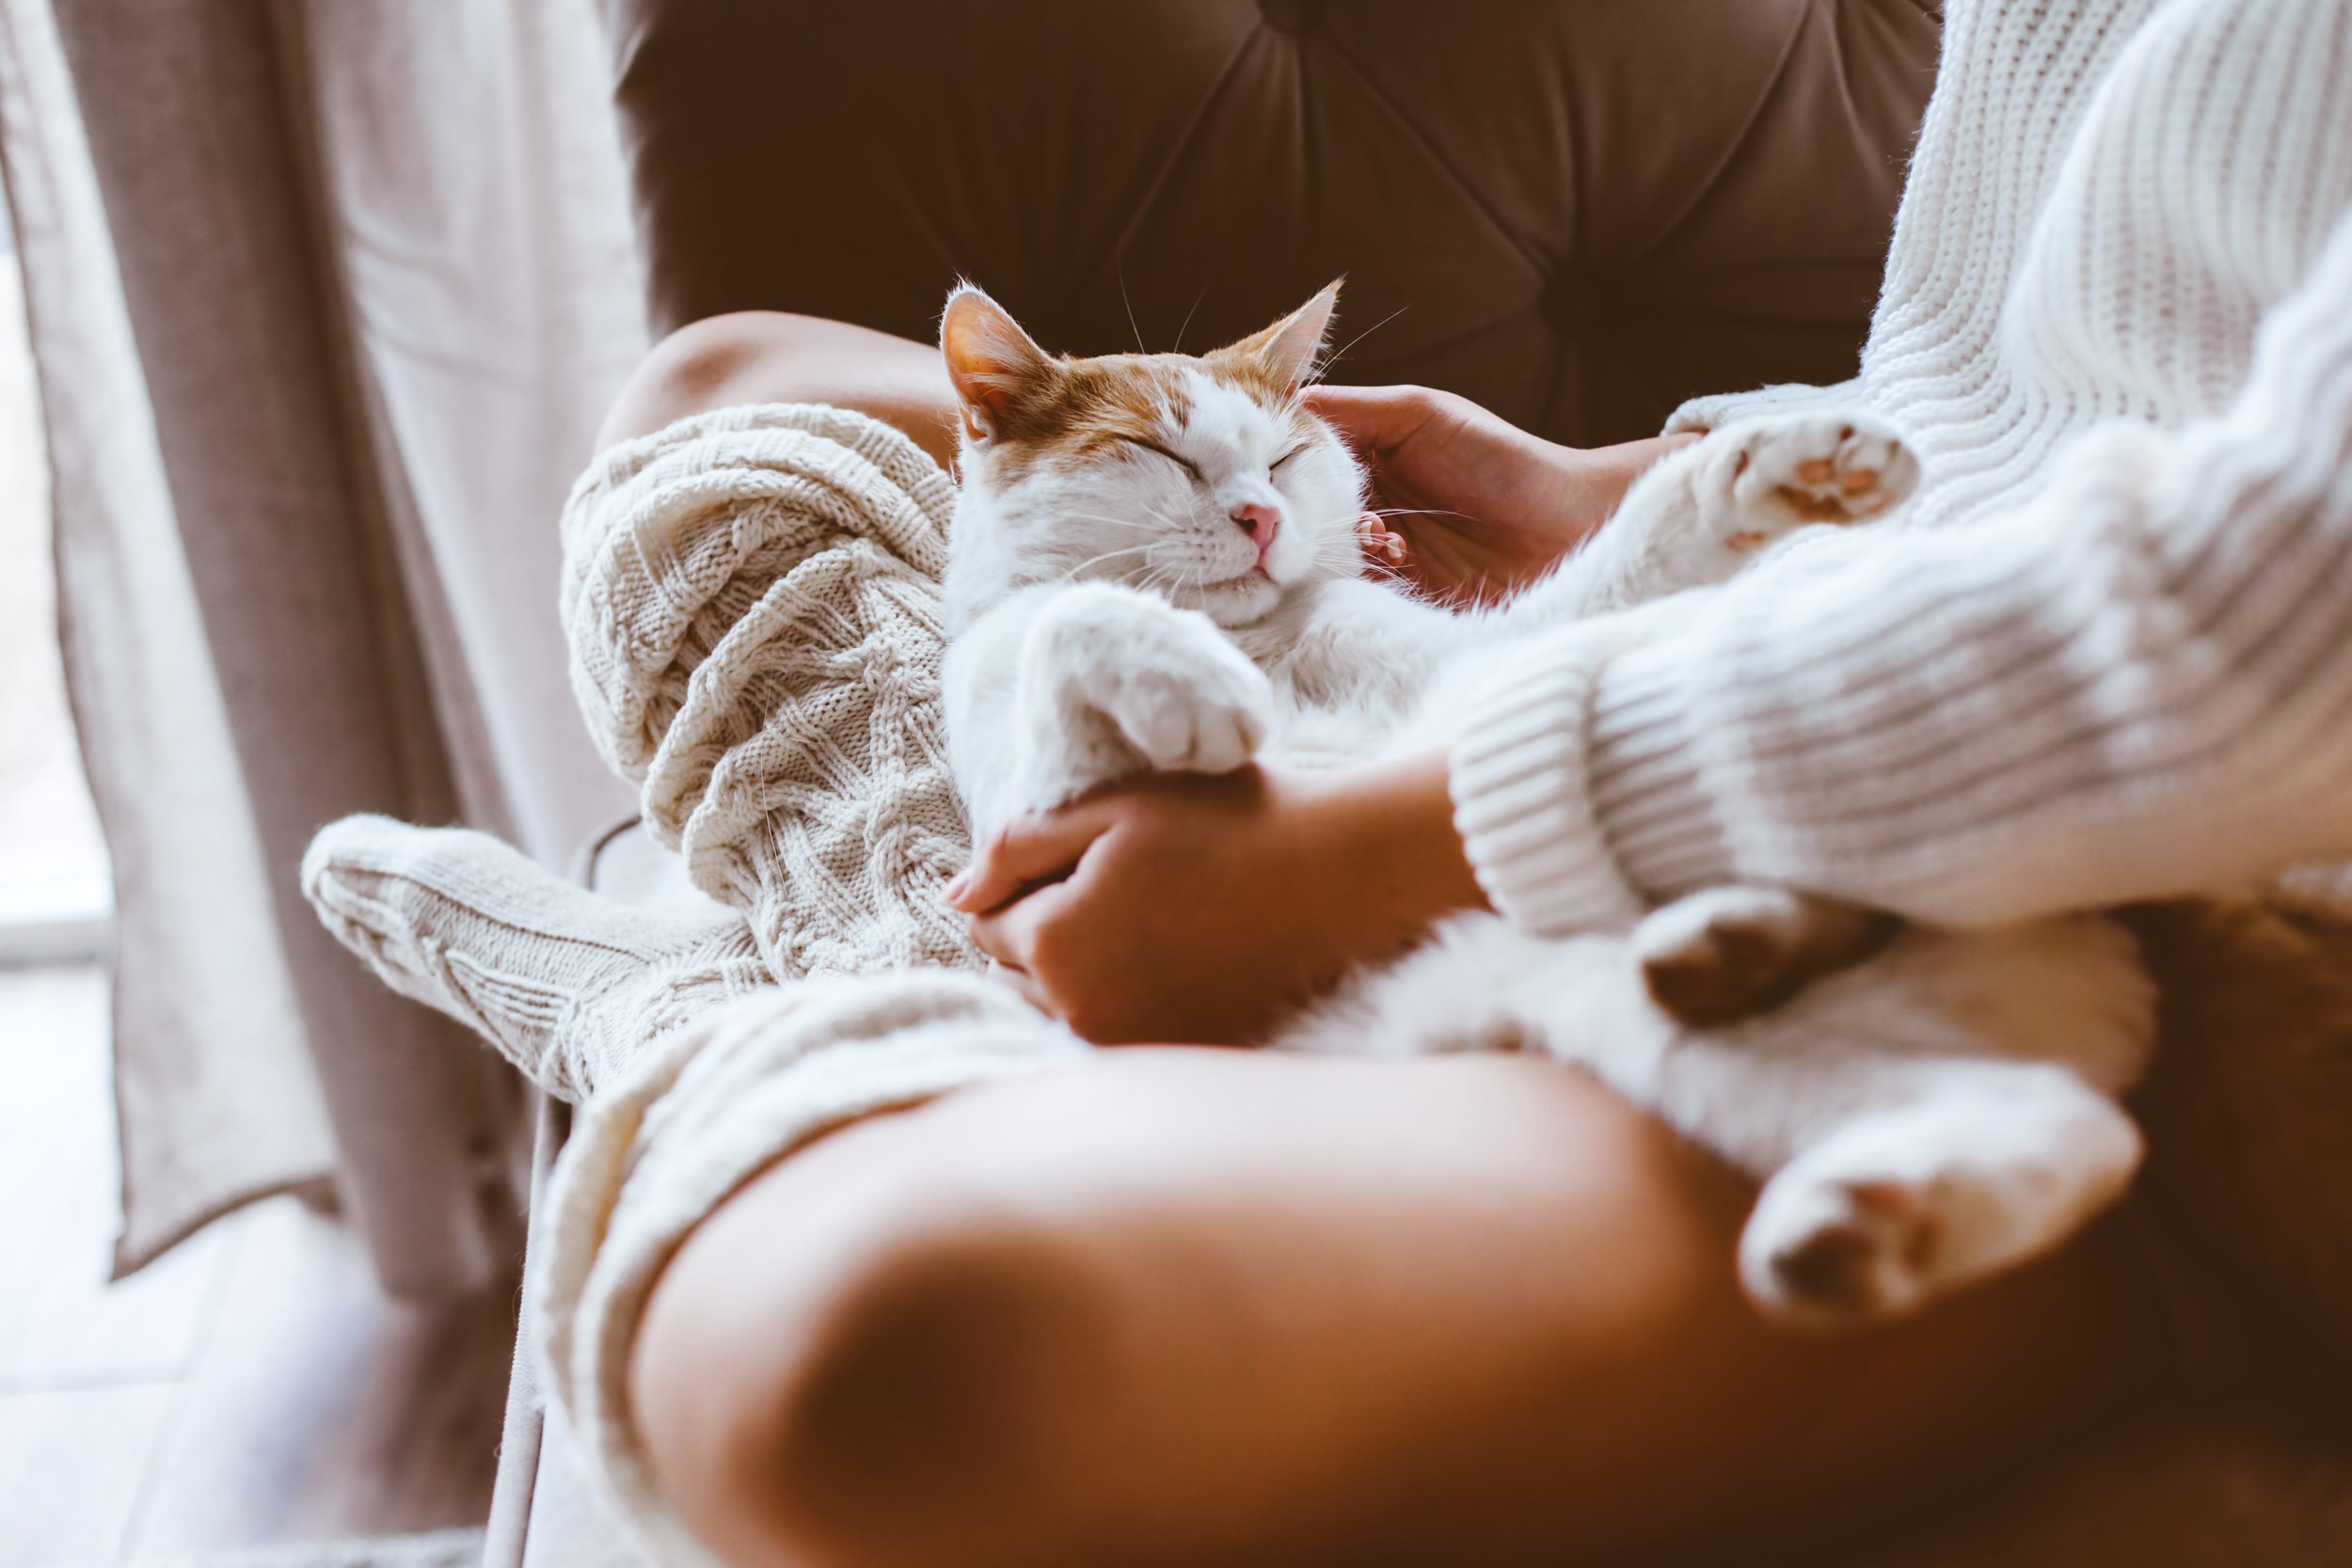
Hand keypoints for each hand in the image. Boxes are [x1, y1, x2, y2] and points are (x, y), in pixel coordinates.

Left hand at [943, 751, 1486, 1045]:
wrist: (1342, 878)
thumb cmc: (1229, 826)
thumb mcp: (1110, 809)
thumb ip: (1017, 847)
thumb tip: (954, 898)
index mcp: (1054, 945)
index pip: (987, 927)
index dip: (1026, 885)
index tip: (1088, 860)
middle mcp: (1081, 1015)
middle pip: (1019, 979)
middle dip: (1046, 937)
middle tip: (1124, 890)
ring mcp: (1133, 1051)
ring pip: (1062, 1014)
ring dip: (1084, 976)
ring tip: (1154, 927)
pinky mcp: (1179, 1064)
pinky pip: (1118, 1038)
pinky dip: (1130, 1007)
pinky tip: (1180, 965)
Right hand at [1307, 384, 1695, 603]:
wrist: (1571, 527)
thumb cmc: (1504, 460)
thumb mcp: (1423, 414)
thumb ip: (1354, 410)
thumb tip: (1285, 403)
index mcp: (1364, 457)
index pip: (1297, 462)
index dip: (1273, 468)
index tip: (1252, 474)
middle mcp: (1363, 505)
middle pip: (1301, 516)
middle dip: (1296, 518)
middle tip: (1294, 517)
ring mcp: (1378, 554)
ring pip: (1322, 558)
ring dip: (1333, 550)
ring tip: (1369, 532)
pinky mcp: (1398, 596)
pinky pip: (1353, 595)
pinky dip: (1358, 582)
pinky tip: (1388, 560)